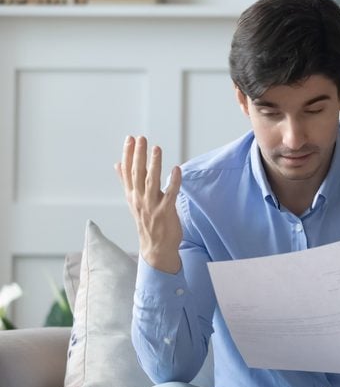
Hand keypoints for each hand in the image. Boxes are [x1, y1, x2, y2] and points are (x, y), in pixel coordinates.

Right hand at [115, 135, 182, 273]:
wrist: (156, 248)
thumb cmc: (147, 221)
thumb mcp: (134, 200)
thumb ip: (127, 181)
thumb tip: (117, 164)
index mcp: (132, 195)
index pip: (128, 171)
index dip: (128, 154)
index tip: (130, 138)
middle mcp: (139, 199)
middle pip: (137, 174)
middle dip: (138, 155)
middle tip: (141, 138)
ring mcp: (152, 206)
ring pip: (151, 181)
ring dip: (153, 164)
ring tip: (156, 148)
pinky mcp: (165, 212)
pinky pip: (170, 194)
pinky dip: (173, 182)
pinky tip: (176, 169)